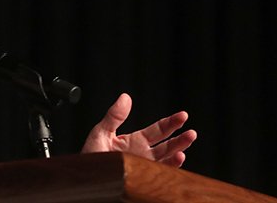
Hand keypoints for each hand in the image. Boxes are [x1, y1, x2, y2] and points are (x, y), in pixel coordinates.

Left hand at [81, 93, 196, 166]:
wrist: (85, 177)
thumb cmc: (89, 156)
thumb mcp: (101, 132)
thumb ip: (114, 116)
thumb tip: (125, 97)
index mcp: (134, 141)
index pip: (157, 130)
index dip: (170, 123)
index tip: (183, 115)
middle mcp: (142, 154)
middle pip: (167, 144)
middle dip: (180, 137)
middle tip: (191, 131)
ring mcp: (143, 166)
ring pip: (167, 159)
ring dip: (178, 150)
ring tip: (187, 142)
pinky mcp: (142, 178)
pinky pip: (160, 173)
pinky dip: (171, 167)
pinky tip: (177, 158)